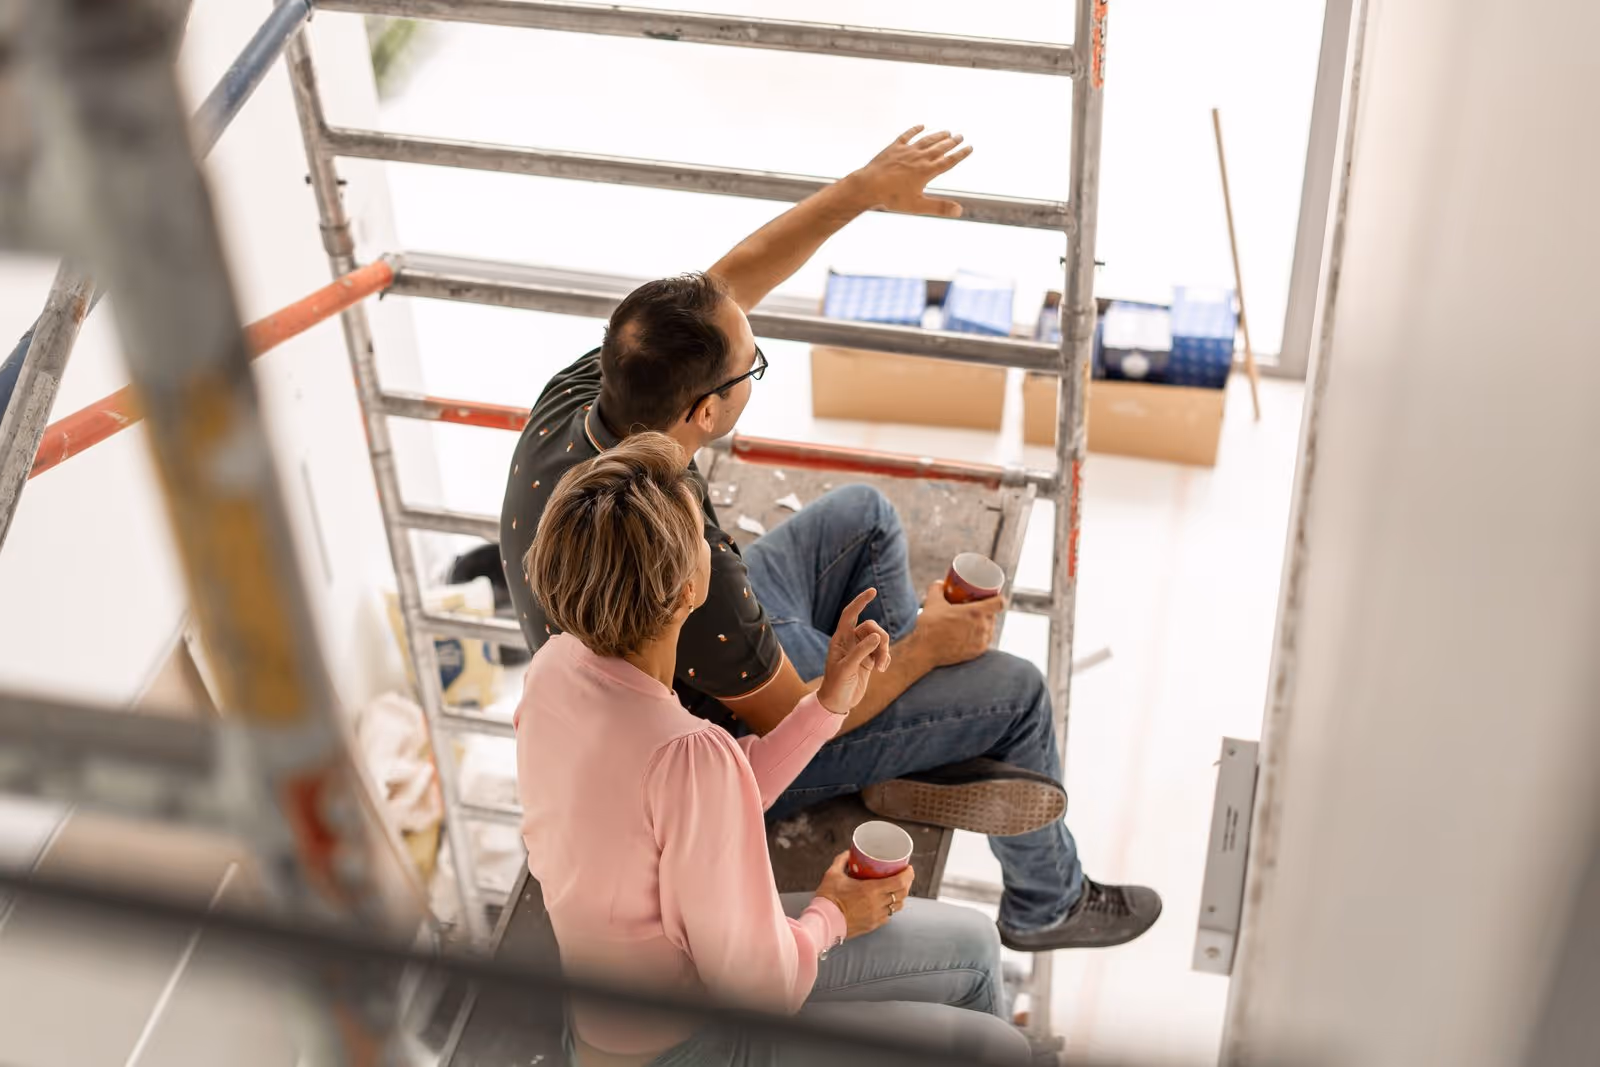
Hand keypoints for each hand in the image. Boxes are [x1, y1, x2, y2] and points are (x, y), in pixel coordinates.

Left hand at [815, 588, 892, 715]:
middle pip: (871, 628)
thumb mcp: (847, 668)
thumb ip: (862, 651)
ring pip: (880, 640)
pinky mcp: (869, 660)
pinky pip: (883, 651)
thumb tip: (878, 636)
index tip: (872, 591)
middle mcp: (850, 641)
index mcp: (840, 639)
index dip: (860, 602)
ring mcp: (861, 650)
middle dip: (880, 640)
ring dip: (884, 652)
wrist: (837, 703)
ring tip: (881, 668)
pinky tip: (881, 670)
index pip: (850, 614)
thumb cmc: (836, 685)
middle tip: (881, 659)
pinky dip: (886, 659)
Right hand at [815, 852, 914, 939]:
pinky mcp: (872, 926)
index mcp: (871, 890)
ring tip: (897, 889)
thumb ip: (841, 861)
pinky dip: (890, 908)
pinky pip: (888, 916)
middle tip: (905, 876)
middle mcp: (877, 904)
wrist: (823, 923)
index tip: (909, 868)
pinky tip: (885, 903)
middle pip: (902, 894)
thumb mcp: (833, 874)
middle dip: (907, 883)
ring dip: (900, 897)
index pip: (899, 882)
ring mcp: (876, 917)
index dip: (908, 874)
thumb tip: (849, 852)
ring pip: (897, 907)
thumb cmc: (828, 898)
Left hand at [848, 126, 973, 218]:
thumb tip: (959, 211)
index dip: (960, 154)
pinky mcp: (894, 148)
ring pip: (926, 140)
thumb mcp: (918, 206)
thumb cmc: (892, 198)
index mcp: (926, 171)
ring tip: (947, 132)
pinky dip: (915, 130)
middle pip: (939, 147)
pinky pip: (907, 135)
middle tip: (960, 136)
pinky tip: (921, 126)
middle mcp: (919, 158)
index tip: (970, 147)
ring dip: (937, 135)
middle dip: (952, 142)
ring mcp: (906, 151)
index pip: (949, 161)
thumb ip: (939, 207)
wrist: (868, 186)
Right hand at [913, 581, 1004, 667]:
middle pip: (993, 615)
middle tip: (976, 608)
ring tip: (973, 621)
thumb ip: (936, 588)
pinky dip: (980, 636)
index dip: (998, 598)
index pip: (1000, 603)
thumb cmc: (930, 625)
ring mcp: (981, 641)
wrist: (925, 650)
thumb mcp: (932, 602)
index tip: (992, 597)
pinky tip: (971, 634)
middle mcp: (982, 627)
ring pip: (990, 628)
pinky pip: (985, 641)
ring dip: (984, 624)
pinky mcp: (977, 652)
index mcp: (976, 612)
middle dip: (987, 611)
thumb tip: (940, 583)